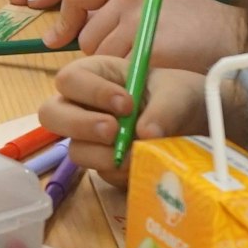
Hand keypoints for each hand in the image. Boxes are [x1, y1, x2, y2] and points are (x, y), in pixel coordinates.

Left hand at [40, 0, 244, 71]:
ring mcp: (139, 18)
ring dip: (117, 67)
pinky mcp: (149, 47)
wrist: (233, 38)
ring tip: (149, 60)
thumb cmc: (191, 22)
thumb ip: (114, 4)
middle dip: (101, 52)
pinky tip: (156, 71)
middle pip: (86, 34)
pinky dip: (131, 80)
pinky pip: (121, 72)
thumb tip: (65, 31)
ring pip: (100, 56)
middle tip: (133, 55)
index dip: (65, 20)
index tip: (57, 39)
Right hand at [40, 57, 206, 185]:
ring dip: (102, 154)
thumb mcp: (176, 94)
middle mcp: (83, 105)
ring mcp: (90, 138)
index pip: (70, 79)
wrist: (195, 124)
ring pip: (75, 149)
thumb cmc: (178, 95)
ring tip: (135, 152)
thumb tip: (145, 134)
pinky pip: (100, 173)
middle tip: (113, 131)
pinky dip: (120, 171)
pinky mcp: (103, 163)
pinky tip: (142, 162)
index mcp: (95, 74)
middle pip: (52, 115)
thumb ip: (162, 109)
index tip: (126, 104)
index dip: (91, 92)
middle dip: (81, 125)